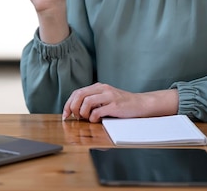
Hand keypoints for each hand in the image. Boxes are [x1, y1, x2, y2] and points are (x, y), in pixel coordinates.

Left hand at [62, 83, 178, 122]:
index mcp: (98, 87)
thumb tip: (76, 111)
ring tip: (86, 118)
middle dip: (72, 107)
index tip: (65, 114)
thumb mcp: (105, 98)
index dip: (68, 103)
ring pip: (87, 101)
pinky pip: (98, 111)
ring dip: (83, 112)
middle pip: (79, 95)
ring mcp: (109, 96)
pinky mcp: (115, 105)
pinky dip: (93, 117)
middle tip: (74, 117)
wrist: (141, 104)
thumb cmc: (122, 104)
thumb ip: (93, 101)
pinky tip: (96, 120)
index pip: (77, 92)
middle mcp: (103, 89)